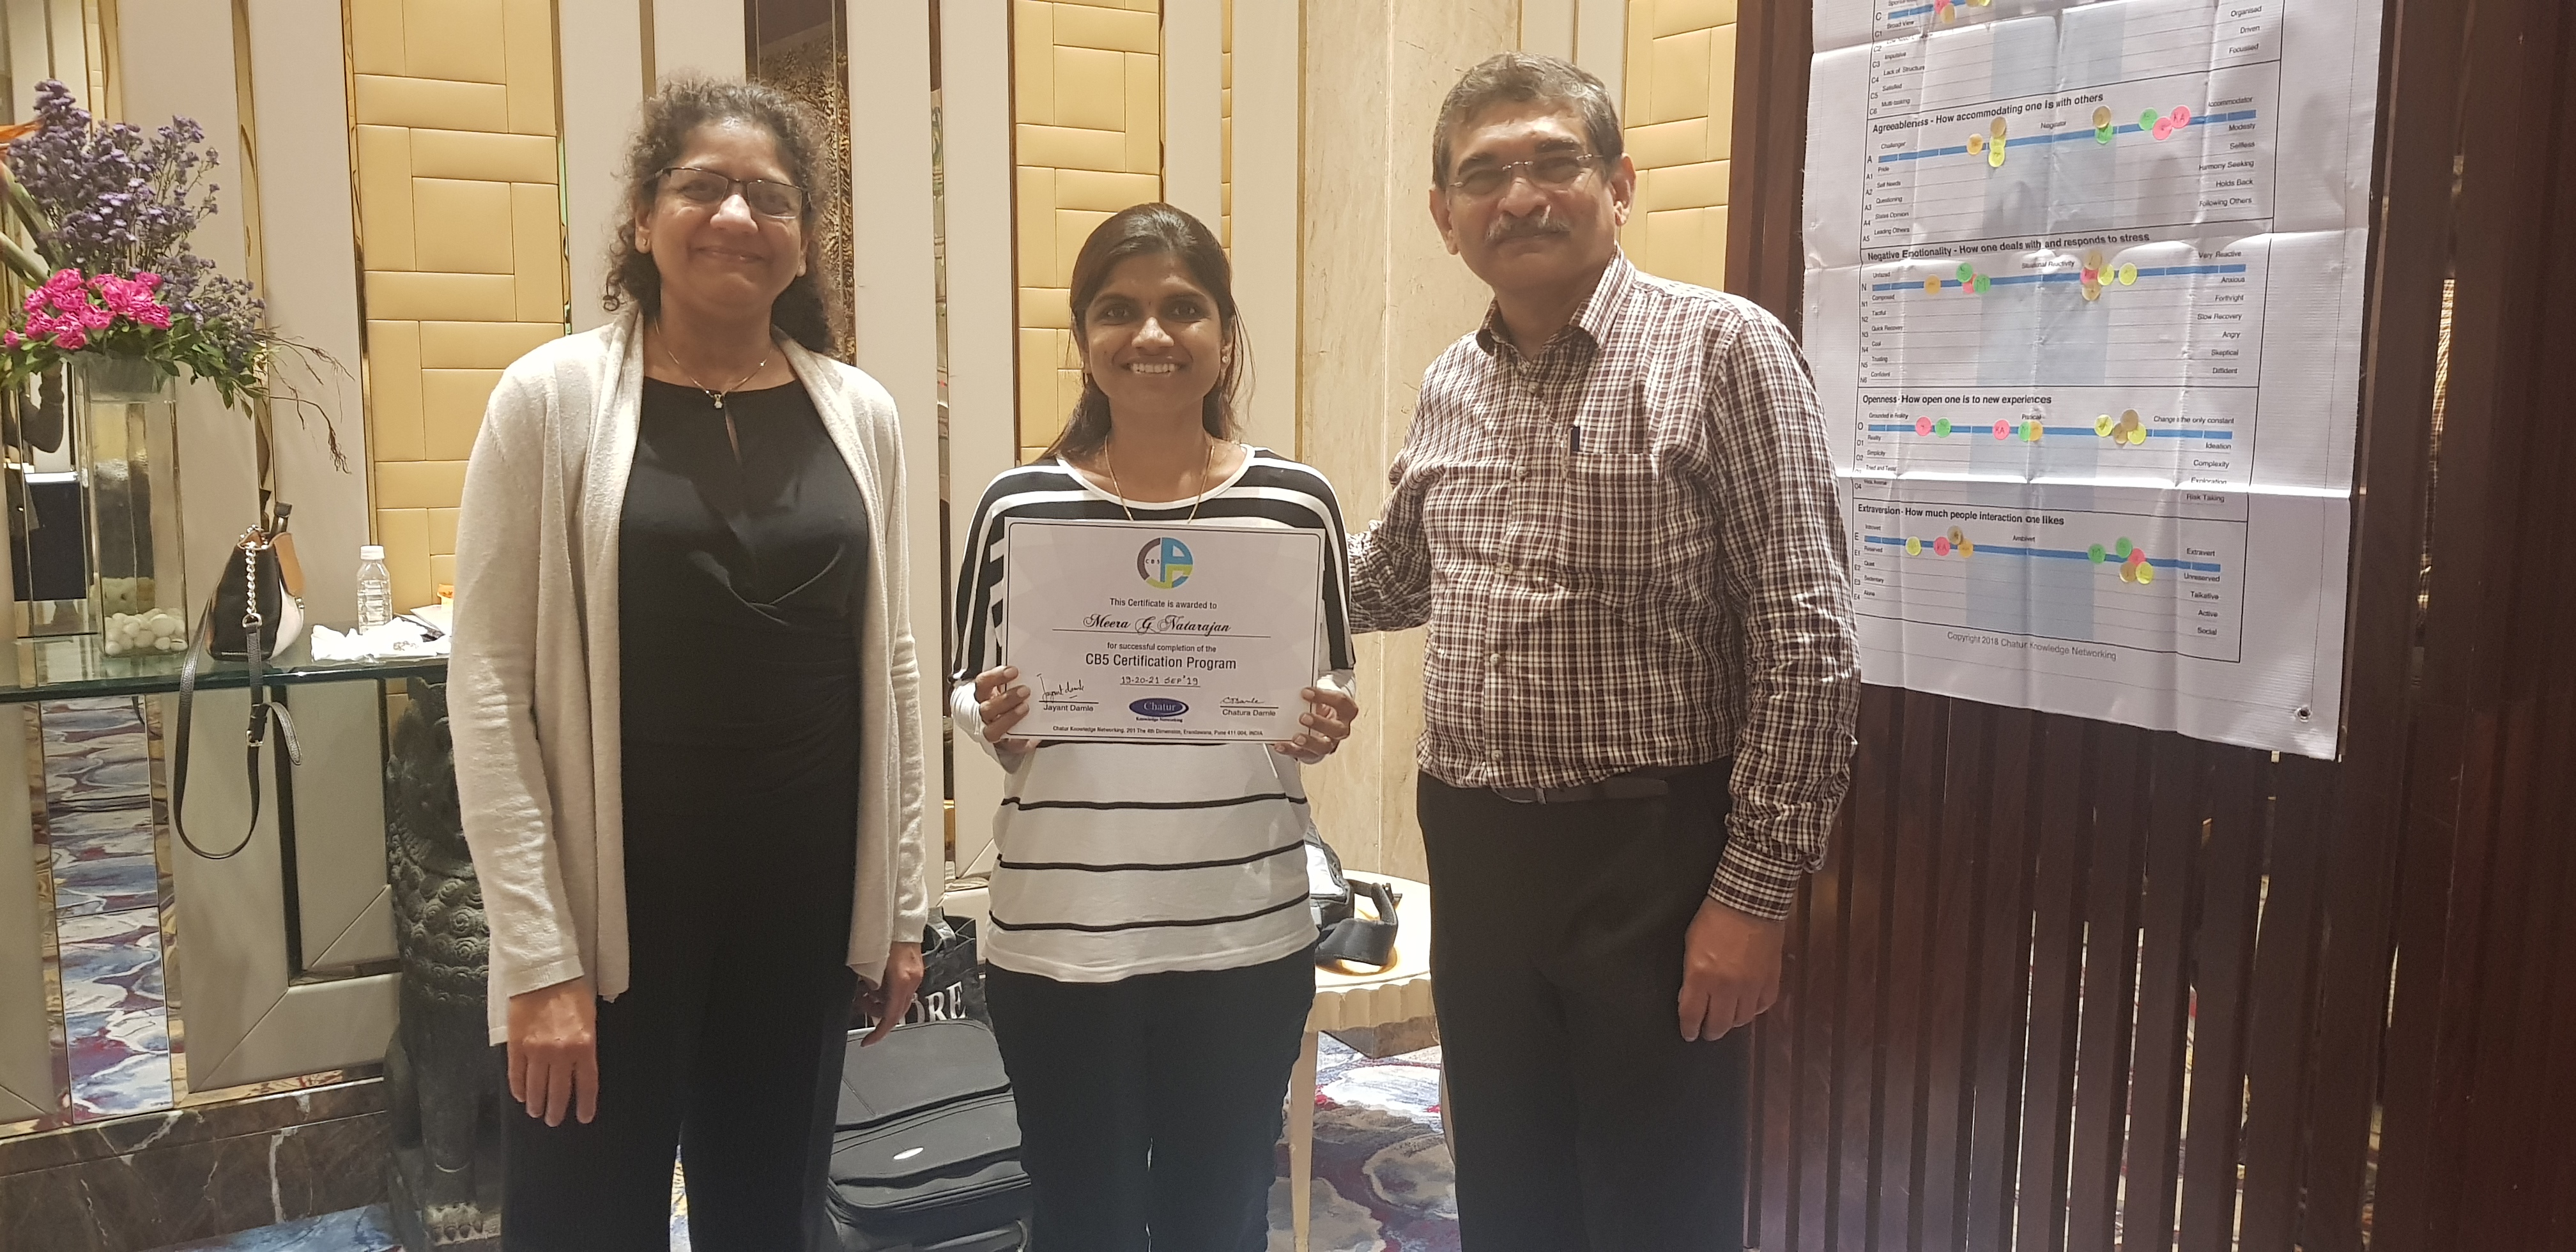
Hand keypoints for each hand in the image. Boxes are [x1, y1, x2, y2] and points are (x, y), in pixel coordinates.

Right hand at [506, 977, 598, 1124]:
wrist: (544, 973)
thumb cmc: (572, 991)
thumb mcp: (590, 1018)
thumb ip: (586, 1045)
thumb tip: (581, 1067)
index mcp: (584, 1046)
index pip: (587, 1084)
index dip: (585, 1104)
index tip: (584, 1117)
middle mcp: (560, 1053)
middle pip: (559, 1091)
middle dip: (557, 1109)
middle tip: (555, 1120)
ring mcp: (536, 1051)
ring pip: (536, 1087)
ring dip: (536, 1104)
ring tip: (536, 1112)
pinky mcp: (516, 1046)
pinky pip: (516, 1074)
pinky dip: (518, 1088)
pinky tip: (520, 1096)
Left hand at [859, 941, 925, 1045]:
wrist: (900, 916)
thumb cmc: (885, 934)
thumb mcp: (869, 963)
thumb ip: (869, 983)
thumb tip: (867, 995)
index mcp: (902, 981)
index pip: (892, 1016)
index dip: (879, 1032)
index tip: (867, 1041)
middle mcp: (912, 981)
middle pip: (895, 1010)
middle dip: (877, 1012)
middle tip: (861, 1003)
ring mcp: (915, 975)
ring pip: (898, 1000)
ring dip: (881, 1001)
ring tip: (865, 990)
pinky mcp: (914, 969)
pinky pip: (901, 988)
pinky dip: (888, 991)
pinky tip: (876, 981)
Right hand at [973, 666, 1035, 752]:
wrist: (1000, 724)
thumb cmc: (1005, 701)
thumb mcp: (1007, 687)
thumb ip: (1015, 681)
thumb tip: (1035, 671)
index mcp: (983, 695)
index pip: (983, 684)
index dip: (996, 677)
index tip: (1013, 671)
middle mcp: (984, 714)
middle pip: (987, 708)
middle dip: (1006, 699)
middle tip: (1025, 690)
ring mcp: (992, 731)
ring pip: (993, 730)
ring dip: (1010, 718)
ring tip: (1026, 708)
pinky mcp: (1005, 745)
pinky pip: (1012, 746)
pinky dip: (1022, 742)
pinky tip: (1034, 737)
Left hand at [1272, 687, 1360, 763]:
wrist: (1321, 721)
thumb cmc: (1321, 707)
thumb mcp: (1321, 698)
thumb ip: (1312, 695)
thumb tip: (1293, 690)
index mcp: (1345, 711)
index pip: (1341, 702)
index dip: (1325, 697)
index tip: (1306, 692)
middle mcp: (1340, 729)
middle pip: (1337, 729)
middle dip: (1320, 723)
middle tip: (1303, 717)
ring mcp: (1329, 743)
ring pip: (1323, 747)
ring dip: (1309, 742)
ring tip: (1295, 737)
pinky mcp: (1314, 753)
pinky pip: (1303, 754)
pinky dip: (1290, 749)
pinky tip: (1281, 745)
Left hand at [1677, 898, 1784, 1040]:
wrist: (1749, 902)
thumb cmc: (1714, 918)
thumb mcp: (1691, 945)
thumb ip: (1691, 975)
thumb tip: (1690, 997)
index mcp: (1701, 976)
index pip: (1692, 1015)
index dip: (1689, 1028)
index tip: (1689, 1033)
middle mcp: (1726, 987)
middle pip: (1718, 1024)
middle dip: (1710, 1031)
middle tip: (1707, 1032)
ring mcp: (1751, 985)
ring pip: (1742, 1020)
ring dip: (1732, 1022)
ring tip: (1727, 1018)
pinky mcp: (1770, 980)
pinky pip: (1763, 1006)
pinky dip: (1754, 1009)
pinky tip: (1748, 1005)